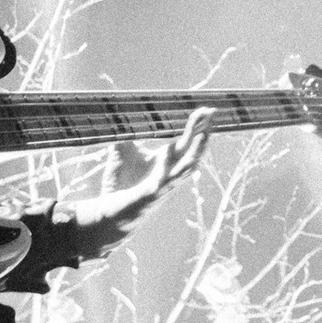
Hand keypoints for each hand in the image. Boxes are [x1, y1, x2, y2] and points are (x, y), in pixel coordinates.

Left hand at [68, 107, 216, 255]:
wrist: (109, 213)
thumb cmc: (119, 184)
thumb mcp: (122, 152)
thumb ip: (124, 134)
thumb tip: (118, 113)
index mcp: (167, 159)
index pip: (188, 140)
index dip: (198, 125)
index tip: (206, 109)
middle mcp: (171, 171)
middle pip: (194, 149)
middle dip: (204, 131)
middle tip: (212, 112)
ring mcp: (164, 183)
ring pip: (187, 167)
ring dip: (196, 150)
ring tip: (202, 134)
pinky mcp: (152, 194)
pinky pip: (163, 180)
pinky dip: (166, 167)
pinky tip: (167, 152)